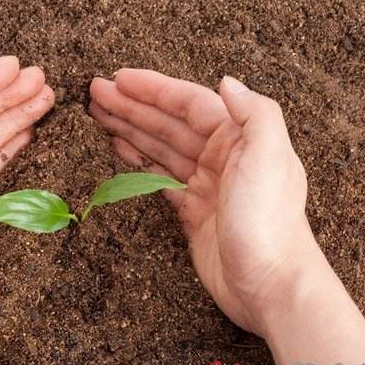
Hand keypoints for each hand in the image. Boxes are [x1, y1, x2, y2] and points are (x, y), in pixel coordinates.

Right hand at [90, 71, 319, 335]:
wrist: (269, 284)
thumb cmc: (269, 221)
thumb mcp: (269, 157)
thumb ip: (255, 113)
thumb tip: (227, 82)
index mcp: (239, 138)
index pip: (188, 104)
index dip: (153, 89)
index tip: (118, 80)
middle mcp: (222, 157)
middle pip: (168, 123)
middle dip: (132, 106)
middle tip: (95, 94)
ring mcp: (205, 185)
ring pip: (160, 148)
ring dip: (130, 130)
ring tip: (99, 116)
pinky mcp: (193, 212)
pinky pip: (158, 178)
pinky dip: (138, 162)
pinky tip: (120, 150)